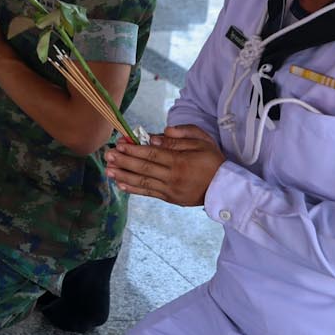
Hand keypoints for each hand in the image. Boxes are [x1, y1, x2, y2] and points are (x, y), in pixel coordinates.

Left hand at [105, 125, 225, 205]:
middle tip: (108, 154)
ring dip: (123, 175)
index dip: (134, 149)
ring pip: (143, 182)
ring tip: (108, 170)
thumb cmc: (213, 160)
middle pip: (144, 168)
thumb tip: (156, 136)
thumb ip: (180, 136)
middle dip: (124, 160)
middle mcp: (173, 177)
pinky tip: (120, 184)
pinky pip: (148, 193)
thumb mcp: (202, 141)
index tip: (119, 144)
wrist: (225, 188)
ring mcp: (171, 190)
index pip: (152, 154)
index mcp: (181, 161)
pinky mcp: (170, 198)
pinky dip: (133, 189)